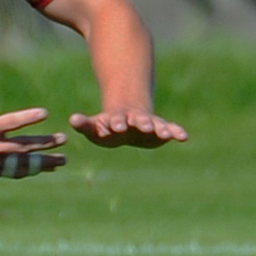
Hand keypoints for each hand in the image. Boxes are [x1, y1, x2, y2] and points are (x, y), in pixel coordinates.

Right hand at [0, 71, 66, 176]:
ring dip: (44, 162)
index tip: (45, 112)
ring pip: (24, 163)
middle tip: (63, 138)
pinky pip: (16, 172)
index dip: (27, 117)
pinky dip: (32, 170)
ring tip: (63, 160)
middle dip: (44, 143)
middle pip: (23, 146)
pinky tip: (47, 168)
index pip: (10, 123)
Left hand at [69, 107, 187, 147]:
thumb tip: (71, 120)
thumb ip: (84, 125)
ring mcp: (148, 123)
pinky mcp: (160, 128)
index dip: (115, 123)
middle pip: (137, 119)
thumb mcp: (94, 127)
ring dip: (159, 128)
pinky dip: (176, 132)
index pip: (115, 120)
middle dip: (139, 122)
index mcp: (116, 119)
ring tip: (165, 133)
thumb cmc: (107, 127)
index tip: (115, 126)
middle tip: (141, 125)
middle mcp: (133, 119)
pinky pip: (170, 129)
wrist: (128, 120)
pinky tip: (184, 137)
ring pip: (155, 124)